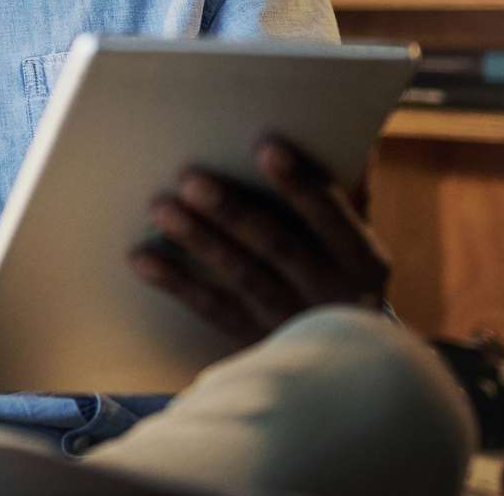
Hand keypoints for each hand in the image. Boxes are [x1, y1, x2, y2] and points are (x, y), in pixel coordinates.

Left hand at [127, 134, 390, 344]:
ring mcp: (292, 320)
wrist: (348, 363)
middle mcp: (332, 291)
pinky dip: (175, 282)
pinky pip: (212, 310)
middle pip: (279, 245)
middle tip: (189, 176)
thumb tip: (324, 139)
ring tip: (161, 207)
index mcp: (362, 258)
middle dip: (233, 210)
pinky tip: (141, 258)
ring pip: (242, 276)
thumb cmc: (342, 276)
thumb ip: (336, 197)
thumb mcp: (354, 243)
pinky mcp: (256, 341)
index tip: (264, 145)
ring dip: (199, 240)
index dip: (299, 182)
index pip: (332, 215)